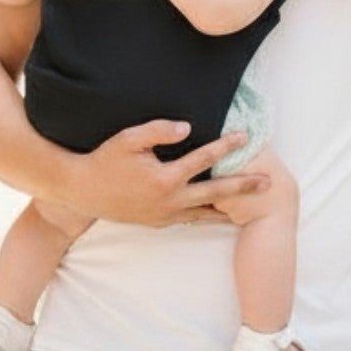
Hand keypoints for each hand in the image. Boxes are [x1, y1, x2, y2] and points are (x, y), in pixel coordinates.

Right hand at [56, 121, 267, 227]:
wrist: (82, 191)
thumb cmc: (105, 160)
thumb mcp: (129, 139)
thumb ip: (159, 130)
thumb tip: (188, 127)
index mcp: (164, 178)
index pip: (203, 159)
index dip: (226, 146)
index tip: (245, 136)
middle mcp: (169, 200)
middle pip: (215, 192)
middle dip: (243, 187)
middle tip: (268, 184)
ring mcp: (164, 215)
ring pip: (205, 212)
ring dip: (229, 208)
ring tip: (252, 208)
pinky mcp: (158, 223)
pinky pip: (189, 219)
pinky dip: (207, 216)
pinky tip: (218, 214)